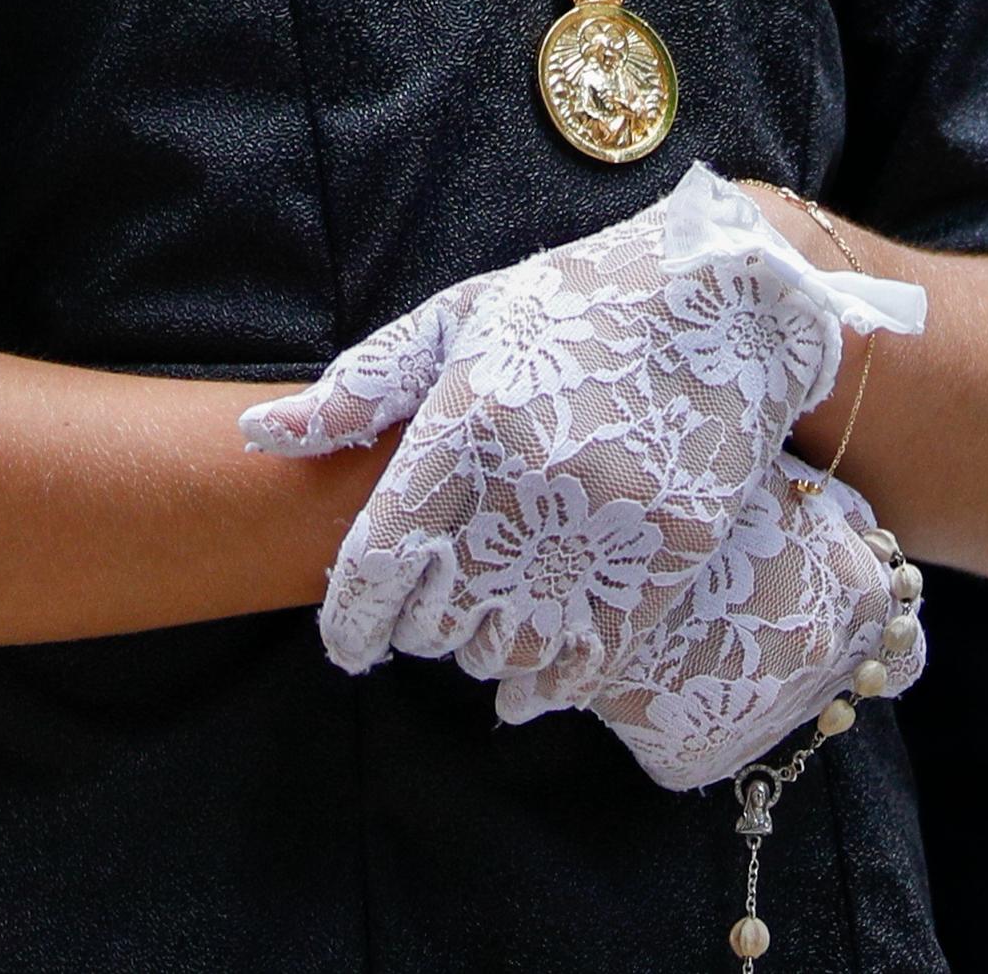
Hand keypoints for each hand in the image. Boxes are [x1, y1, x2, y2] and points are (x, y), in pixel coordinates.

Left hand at [240, 168, 926, 754]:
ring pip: (511, 645)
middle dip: (422, 629)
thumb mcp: (461, 317)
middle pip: (441, 614)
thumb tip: (264, 433)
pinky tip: (531, 688)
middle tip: (427, 616)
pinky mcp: (666, 553)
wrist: (723, 299)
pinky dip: (550, 685)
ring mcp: (603, 523)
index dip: (352, 620)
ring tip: (481, 633)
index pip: (380, 559)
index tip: (348, 644)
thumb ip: (363, 384)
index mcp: (464, 423)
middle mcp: (528, 481)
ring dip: (482, 657)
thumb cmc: (576, 305)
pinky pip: (589, 655)